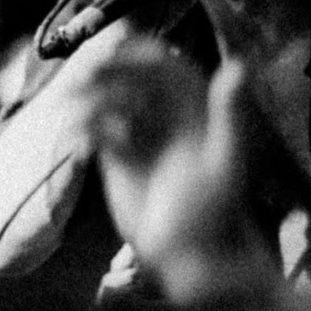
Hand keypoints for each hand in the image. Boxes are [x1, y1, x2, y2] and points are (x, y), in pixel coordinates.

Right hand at [83, 43, 212, 246]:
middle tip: (84, 75)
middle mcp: (166, 117)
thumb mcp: (225, 161)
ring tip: (72, 110)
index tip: (118, 53)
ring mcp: (141, 136)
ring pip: (108, 101)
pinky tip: (81, 146)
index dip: (142, 54)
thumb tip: (238, 66)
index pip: (165, 65)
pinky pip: (95, 132)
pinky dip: (83, 132)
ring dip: (87, 99)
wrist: (192, 258)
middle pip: (131, 78)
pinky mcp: (119, 159)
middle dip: (106, 72)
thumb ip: (230, 115)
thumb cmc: (217, 213)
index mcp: (195, 109)